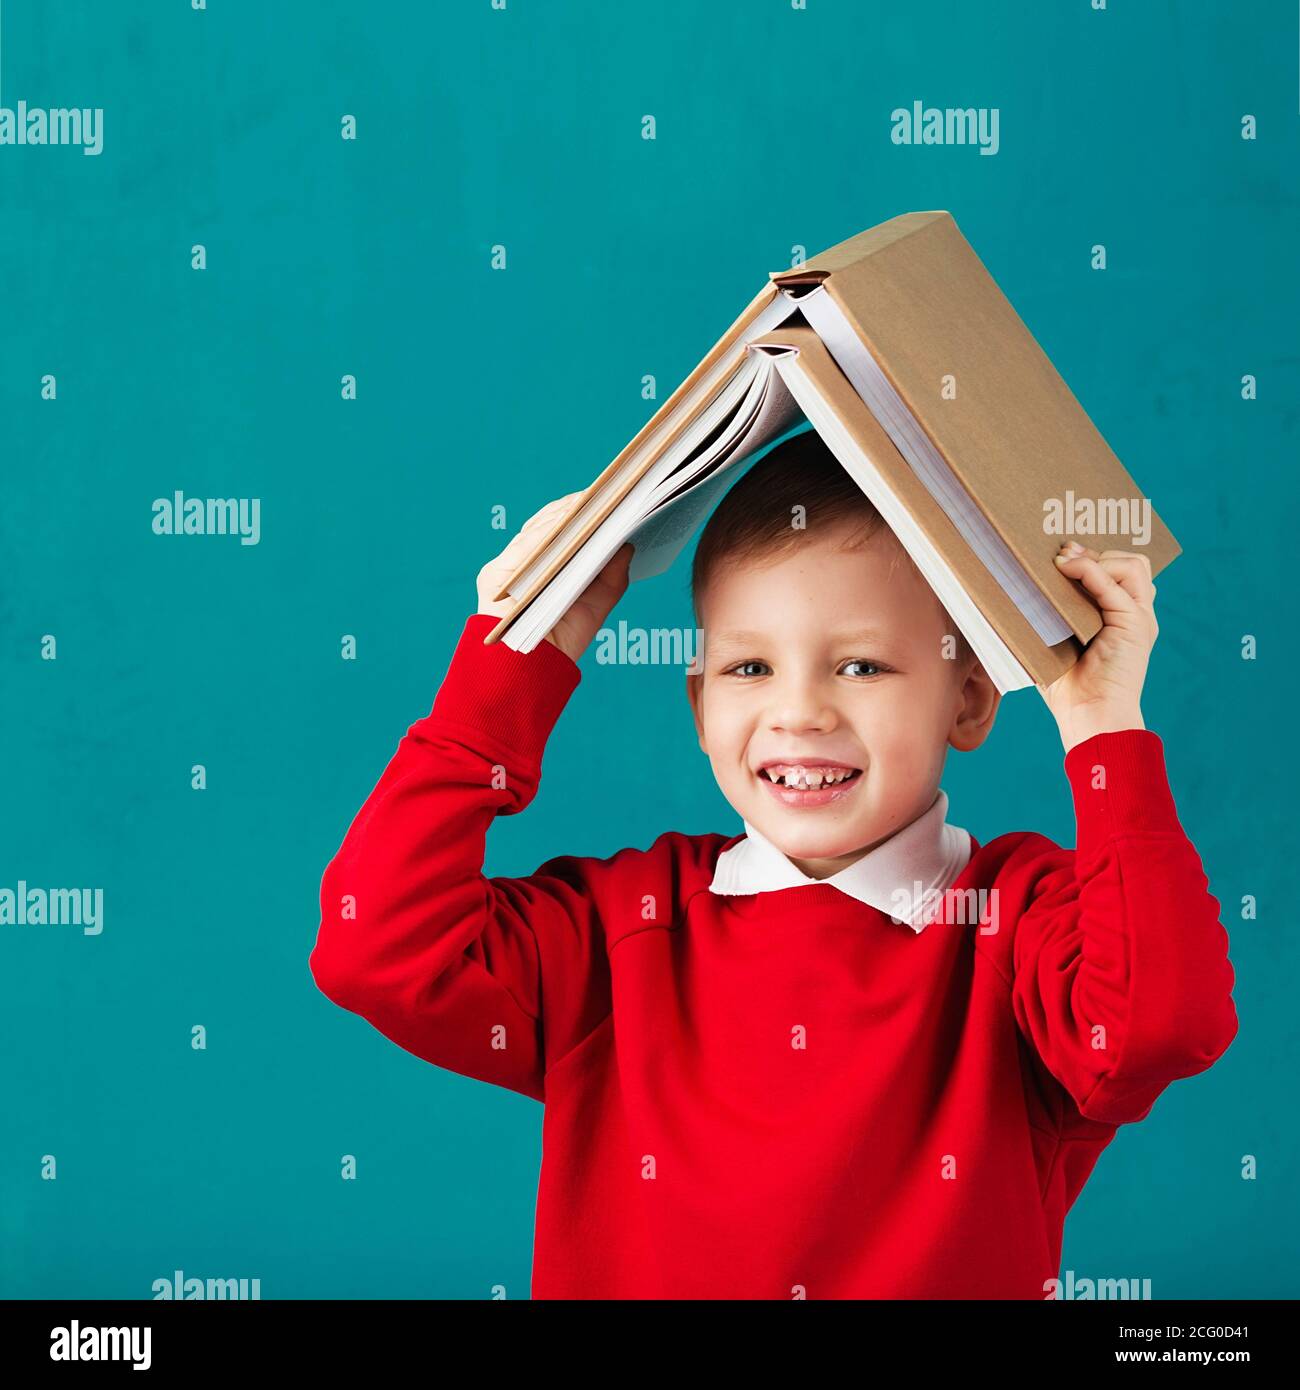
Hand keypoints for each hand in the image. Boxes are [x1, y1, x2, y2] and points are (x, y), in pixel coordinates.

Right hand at [477, 493, 633, 662]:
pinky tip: (572, 520)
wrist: (532, 674)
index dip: (584, 512)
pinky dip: (550, 530)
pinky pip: (525, 546)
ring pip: (537, 530)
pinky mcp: (496, 576)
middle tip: (607, 491)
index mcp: (544, 568)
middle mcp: (523, 564)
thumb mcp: (597, 604)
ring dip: (566, 513)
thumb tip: (627, 544)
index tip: (611, 496)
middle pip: (549, 525)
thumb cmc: (563, 642)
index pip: (563, 530)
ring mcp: (508, 568)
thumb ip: (612, 576)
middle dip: (577, 507)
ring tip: (594, 499)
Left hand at [1040, 542, 1156, 751]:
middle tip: (1060, 551)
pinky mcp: (1136, 623)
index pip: (1117, 569)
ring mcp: (1138, 617)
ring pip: (1132, 564)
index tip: (1059, 549)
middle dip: (1095, 549)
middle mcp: (1132, 613)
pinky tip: (1067, 569)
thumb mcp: (1050, 640)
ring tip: (1064, 561)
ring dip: (1097, 557)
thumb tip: (1011, 584)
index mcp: (1116, 615)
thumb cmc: (1064, 684)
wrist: (1086, 715)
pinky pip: (1117, 583)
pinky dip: (1092, 570)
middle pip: (1129, 561)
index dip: (1091, 554)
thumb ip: (1044, 612)